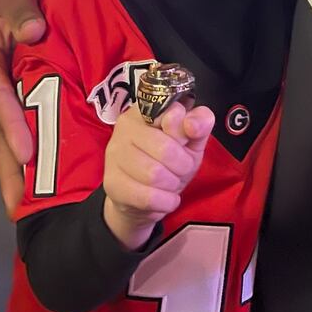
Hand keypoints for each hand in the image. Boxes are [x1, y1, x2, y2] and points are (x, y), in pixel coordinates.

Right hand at [0, 0, 45, 216]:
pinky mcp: (13, 95)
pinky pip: (16, 129)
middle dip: (6, 168)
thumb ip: (22, 9)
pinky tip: (39, 176)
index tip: (26, 153)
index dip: (11, 126)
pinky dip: (23, 154)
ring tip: (26, 205)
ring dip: (12, 170)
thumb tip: (33, 32)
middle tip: (19, 205)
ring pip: (1, 137)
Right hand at [103, 102, 214, 249]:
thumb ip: (200, 124)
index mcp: (146, 109)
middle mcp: (125, 126)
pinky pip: (146, 196)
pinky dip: (165, 202)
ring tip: (170, 184)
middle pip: (165, 148)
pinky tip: (166, 199)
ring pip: (154, 173)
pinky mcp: (112, 183)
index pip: (173, 112)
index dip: (186, 134)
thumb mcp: (192, 141)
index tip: (184, 143)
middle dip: (182, 165)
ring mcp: (114, 154)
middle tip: (180, 169)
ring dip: (172, 184)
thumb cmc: (171, 162)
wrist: (145, 197)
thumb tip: (191, 124)